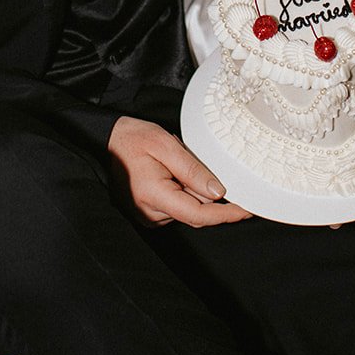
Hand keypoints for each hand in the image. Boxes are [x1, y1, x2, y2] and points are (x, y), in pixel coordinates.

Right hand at [108, 116, 252, 227]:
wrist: (108, 141)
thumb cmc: (133, 139)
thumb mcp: (166, 144)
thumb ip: (193, 169)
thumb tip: (218, 192)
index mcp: (153, 195)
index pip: (198, 214)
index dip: (226, 214)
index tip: (247, 209)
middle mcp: (150, 212)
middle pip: (196, 211)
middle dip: (208, 192)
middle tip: (198, 161)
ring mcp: (149, 216)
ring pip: (188, 208)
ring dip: (193, 189)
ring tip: (176, 163)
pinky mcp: (150, 214)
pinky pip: (178, 207)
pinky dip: (184, 191)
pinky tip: (172, 173)